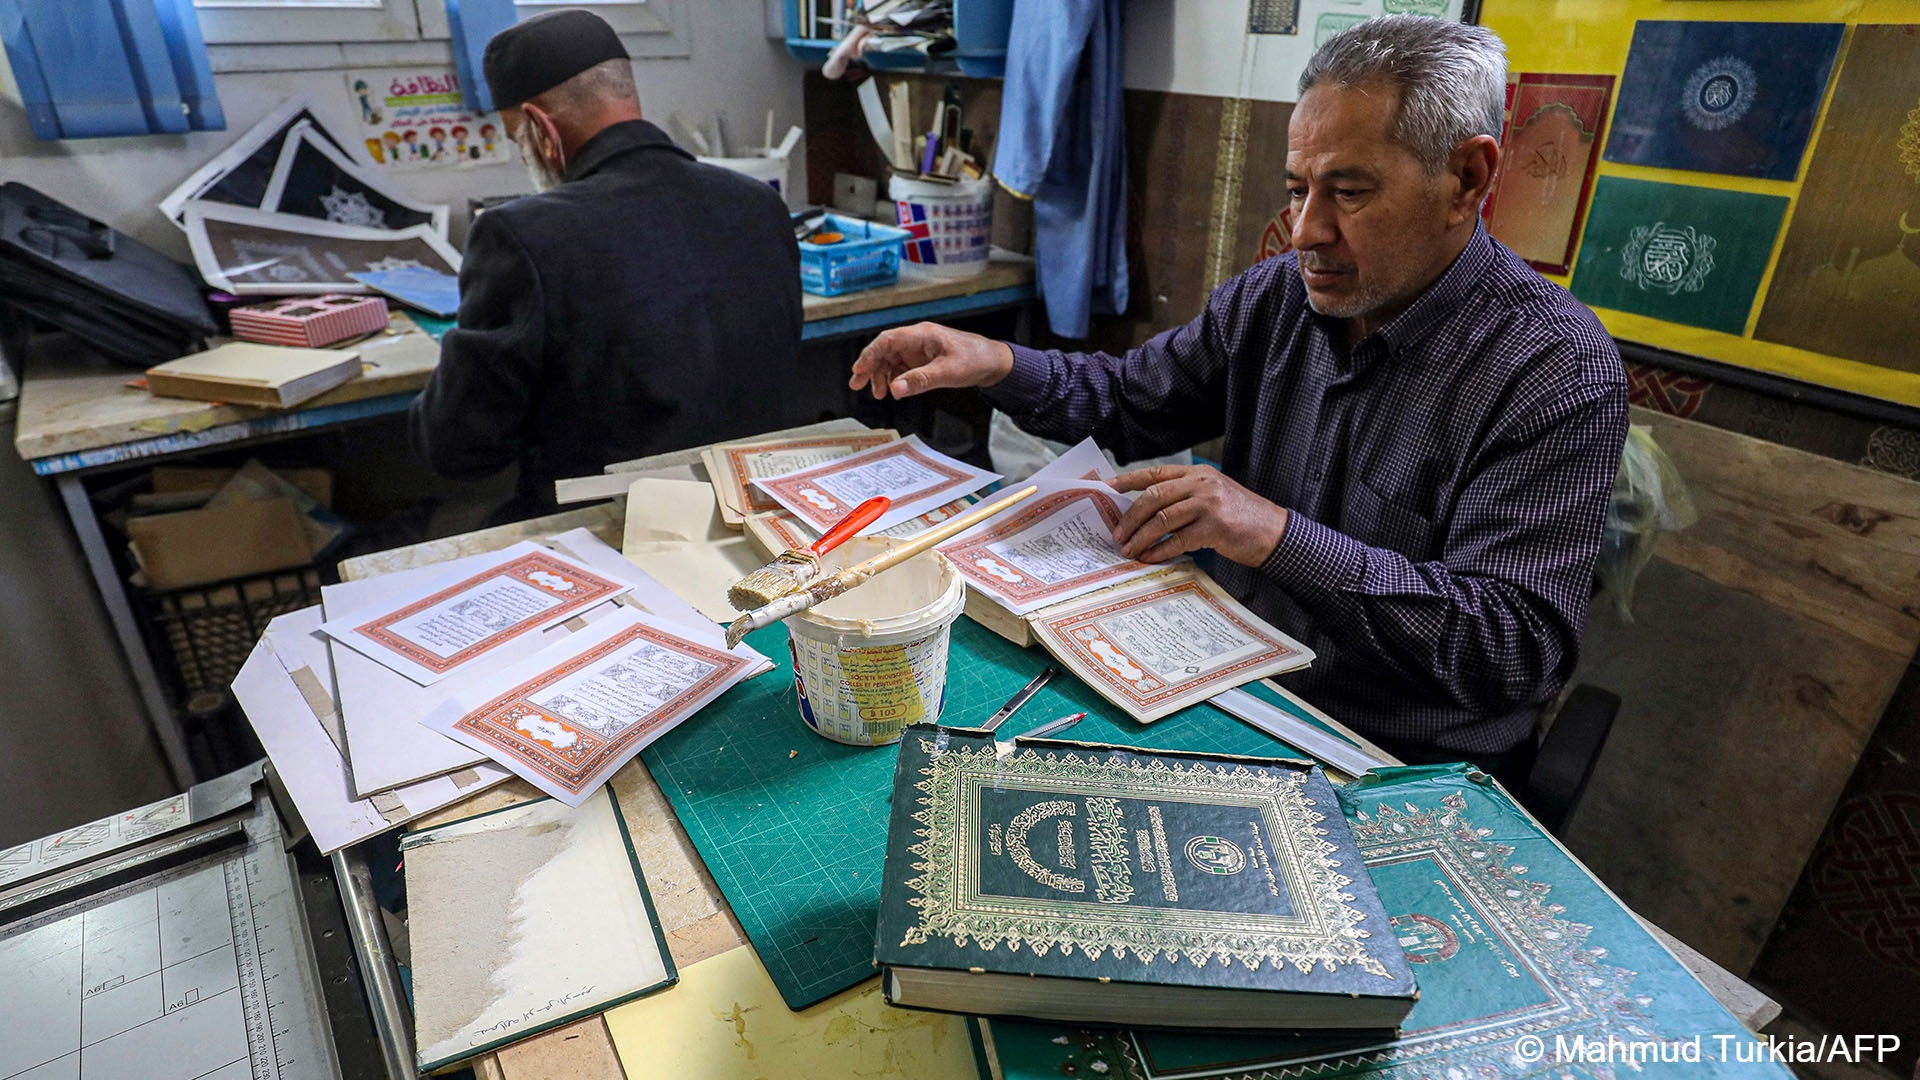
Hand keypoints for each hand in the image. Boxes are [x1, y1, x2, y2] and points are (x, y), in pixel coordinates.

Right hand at [849, 322, 1014, 399]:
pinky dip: (894, 379)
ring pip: (891, 360)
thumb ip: (921, 380)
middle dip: (870, 367)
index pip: (887, 340)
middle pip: (885, 350)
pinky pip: (902, 368)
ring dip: (881, 376)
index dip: (870, 354)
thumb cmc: (975, 359)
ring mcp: (919, 350)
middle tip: (858, 385)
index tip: (859, 370)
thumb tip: (896, 389)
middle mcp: (917, 340)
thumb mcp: (948, 372)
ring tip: (878, 393)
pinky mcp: (923, 361)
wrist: (993, 363)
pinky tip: (893, 390)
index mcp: (922, 334)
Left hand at [1110, 465, 1289, 566]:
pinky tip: (1150, 558)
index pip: (1153, 473)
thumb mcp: (1211, 495)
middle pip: (1153, 496)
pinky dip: (1160, 550)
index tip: (1104, 490)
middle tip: (1117, 534)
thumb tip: (1143, 511)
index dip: (1126, 481)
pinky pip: (1178, 539)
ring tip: (1129, 549)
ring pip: (1162, 518)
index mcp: (1196, 473)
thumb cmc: (1239, 517)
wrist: (1273, 531)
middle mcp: (1201, 483)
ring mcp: (1208, 504)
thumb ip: (1183, 496)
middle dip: (1130, 517)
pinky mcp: (1215, 527)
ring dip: (1141, 536)